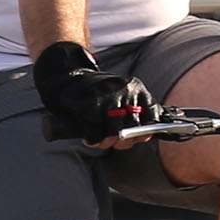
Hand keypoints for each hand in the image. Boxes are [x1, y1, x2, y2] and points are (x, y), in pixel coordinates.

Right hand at [32, 41, 158, 144]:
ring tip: (100, 140)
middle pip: (133, 129)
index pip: (152, 116)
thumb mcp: (122, 94)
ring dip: (106, 142)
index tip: (134, 136)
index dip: (144, 132)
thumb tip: (147, 135)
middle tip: (113, 142)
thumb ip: (137, 111)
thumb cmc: (97, 92)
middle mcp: (123, 90)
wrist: (67, 76)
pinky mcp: (88, 106)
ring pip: (114, 134)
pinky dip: (92, 140)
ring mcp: (106, 97)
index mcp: (135, 86)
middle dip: (123, 141)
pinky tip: (89, 136)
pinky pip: (96, 135)